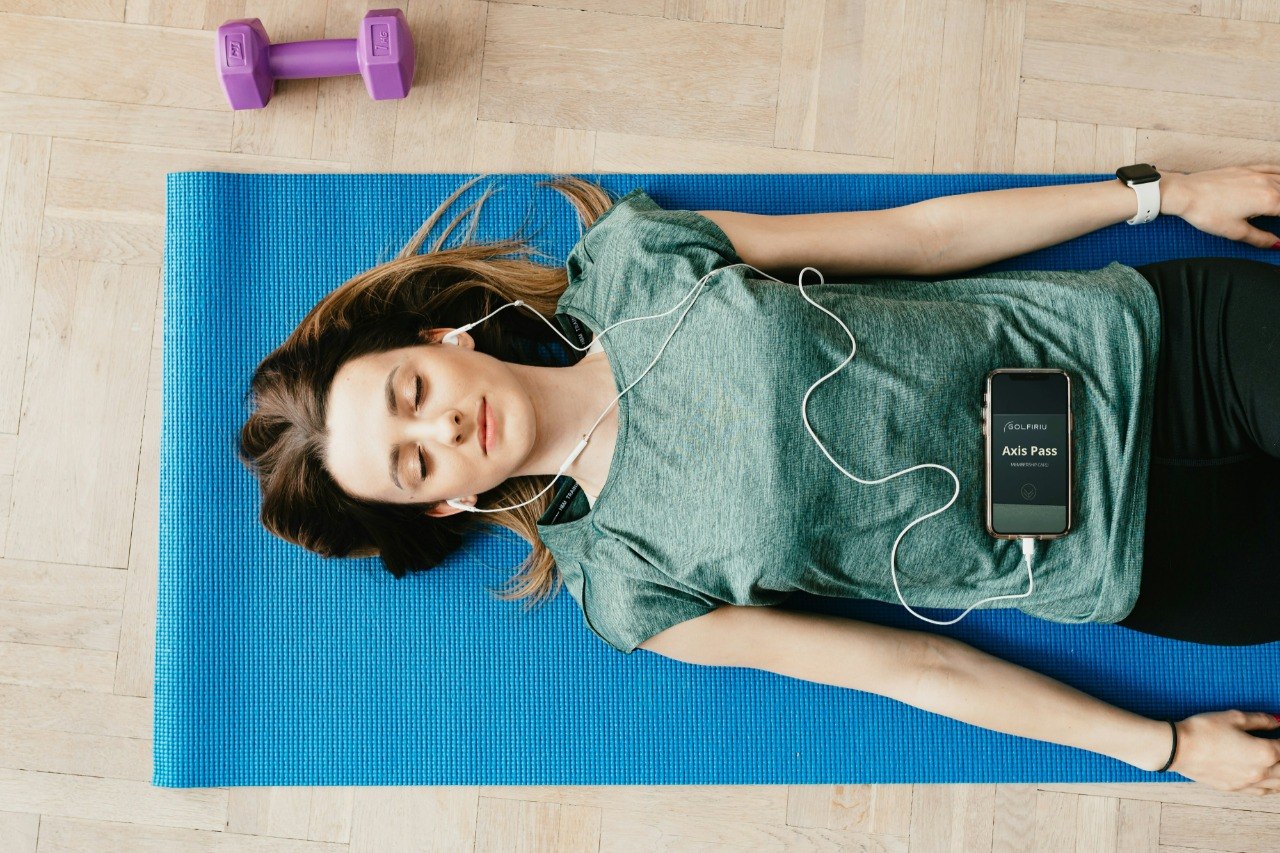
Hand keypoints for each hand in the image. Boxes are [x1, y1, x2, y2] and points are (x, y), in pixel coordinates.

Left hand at [1162, 164, 1279, 248]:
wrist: (1185, 193)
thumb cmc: (1207, 212)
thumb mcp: (1235, 231)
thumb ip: (1260, 238)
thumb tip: (1276, 244)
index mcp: (1269, 201)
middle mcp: (1267, 184)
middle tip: (1275, 216)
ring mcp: (1256, 173)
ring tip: (1277, 205)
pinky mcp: (1246, 168)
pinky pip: (1271, 167)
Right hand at [1169, 709, 1279, 794]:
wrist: (1178, 749)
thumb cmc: (1204, 730)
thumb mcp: (1234, 717)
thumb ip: (1260, 720)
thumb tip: (1275, 721)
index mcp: (1264, 752)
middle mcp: (1261, 772)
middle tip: (1278, 748)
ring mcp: (1248, 783)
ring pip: (1278, 785)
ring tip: (1279, 766)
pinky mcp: (1235, 788)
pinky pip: (1263, 792)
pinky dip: (1273, 787)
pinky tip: (1272, 783)